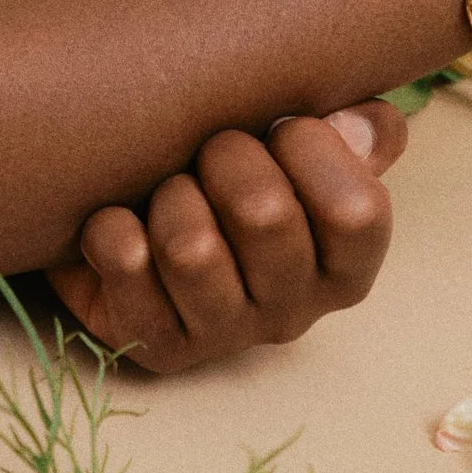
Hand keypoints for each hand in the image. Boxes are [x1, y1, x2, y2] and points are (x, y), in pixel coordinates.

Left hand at [43, 103, 406, 374]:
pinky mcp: (157, 346)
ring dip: (169, 195)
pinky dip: (111, 227)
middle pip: (266, 214)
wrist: (135, 214)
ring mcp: (224, 336)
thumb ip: (350, 133)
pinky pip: (126, 268)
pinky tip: (117, 220)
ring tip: (166, 189)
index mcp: (344, 267)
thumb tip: (360, 126)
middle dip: (226, 155)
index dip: (313, 149)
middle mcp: (293, 312)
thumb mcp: (299, 150)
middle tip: (209, 149)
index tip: (282, 126)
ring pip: (192, 248)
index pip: (357, 212)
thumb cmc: (232, 178)